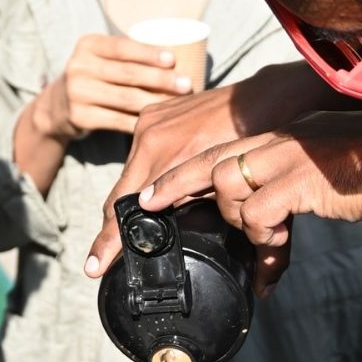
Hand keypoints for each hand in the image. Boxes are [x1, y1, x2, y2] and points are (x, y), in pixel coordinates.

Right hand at [33, 34, 192, 141]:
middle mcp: (79, 67)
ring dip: (156, 102)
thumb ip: (127, 55)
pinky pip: (118, 120)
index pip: (122, 47)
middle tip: (186, 84)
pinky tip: (159, 121)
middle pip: (127, 74)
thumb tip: (178, 58)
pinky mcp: (80, 117)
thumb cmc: (95, 76)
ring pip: (125, 99)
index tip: (172, 59)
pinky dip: (140, 122)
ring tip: (178, 103)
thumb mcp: (101, 57)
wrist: (58, 105)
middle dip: (160, 80)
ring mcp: (77, 93)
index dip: (148, 53)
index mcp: (88, 45)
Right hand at [83, 61, 327, 277]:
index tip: (94, 266)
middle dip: (111, 230)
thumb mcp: (232, 181)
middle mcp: (149, 135)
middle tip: (97, 263)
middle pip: (120, 194)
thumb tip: (203, 247)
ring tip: (119, 235)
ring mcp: (148, 122)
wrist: (267, 95)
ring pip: (129, 175)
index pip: (127, 206)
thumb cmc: (259, 139)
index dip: (110, 241)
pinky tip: (142, 200)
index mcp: (167, 153)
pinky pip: (139, 155)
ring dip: (127, 204)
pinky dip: (140, 178)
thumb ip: (207, 209)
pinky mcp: (152, 114)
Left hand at [136, 110, 361, 292]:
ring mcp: (291, 156)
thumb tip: (275, 216)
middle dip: (173, 186)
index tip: (153, 191)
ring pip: (227, 185)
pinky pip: (257, 211)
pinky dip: (261, 236)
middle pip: (210, 159)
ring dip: (237, 221)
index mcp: (288, 136)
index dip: (186, 171)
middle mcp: (283, 139)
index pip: (223, 148)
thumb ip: (297, 185)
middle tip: (147, 206)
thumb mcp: (330, 173)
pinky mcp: (302, 179)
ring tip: (265, 240)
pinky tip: (278, 250)